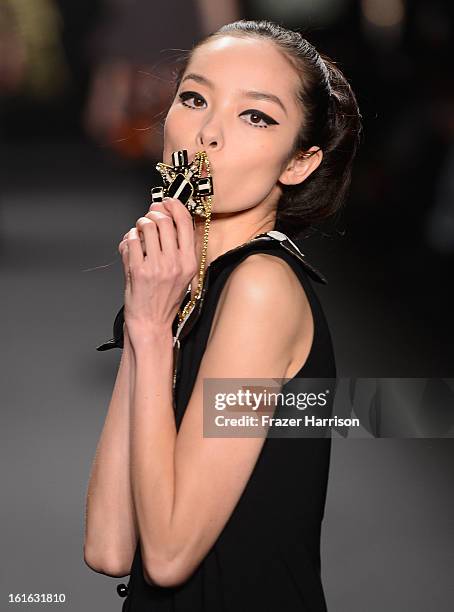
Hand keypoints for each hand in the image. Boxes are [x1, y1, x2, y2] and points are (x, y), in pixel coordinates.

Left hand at [118, 198, 197, 345]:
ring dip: (140, 225)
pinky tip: (130, 245)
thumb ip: (178, 248)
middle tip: (148, 217)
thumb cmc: (164, 300)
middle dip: (153, 214)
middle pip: (165, 221)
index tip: (167, 202)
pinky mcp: (139, 270)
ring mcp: (157, 266)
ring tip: (139, 232)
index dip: (175, 206)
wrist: (152, 322)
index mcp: (190, 262)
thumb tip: (167, 218)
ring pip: (147, 227)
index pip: (185, 223)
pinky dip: (128, 238)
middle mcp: (176, 263)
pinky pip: (131, 241)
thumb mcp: (182, 274)